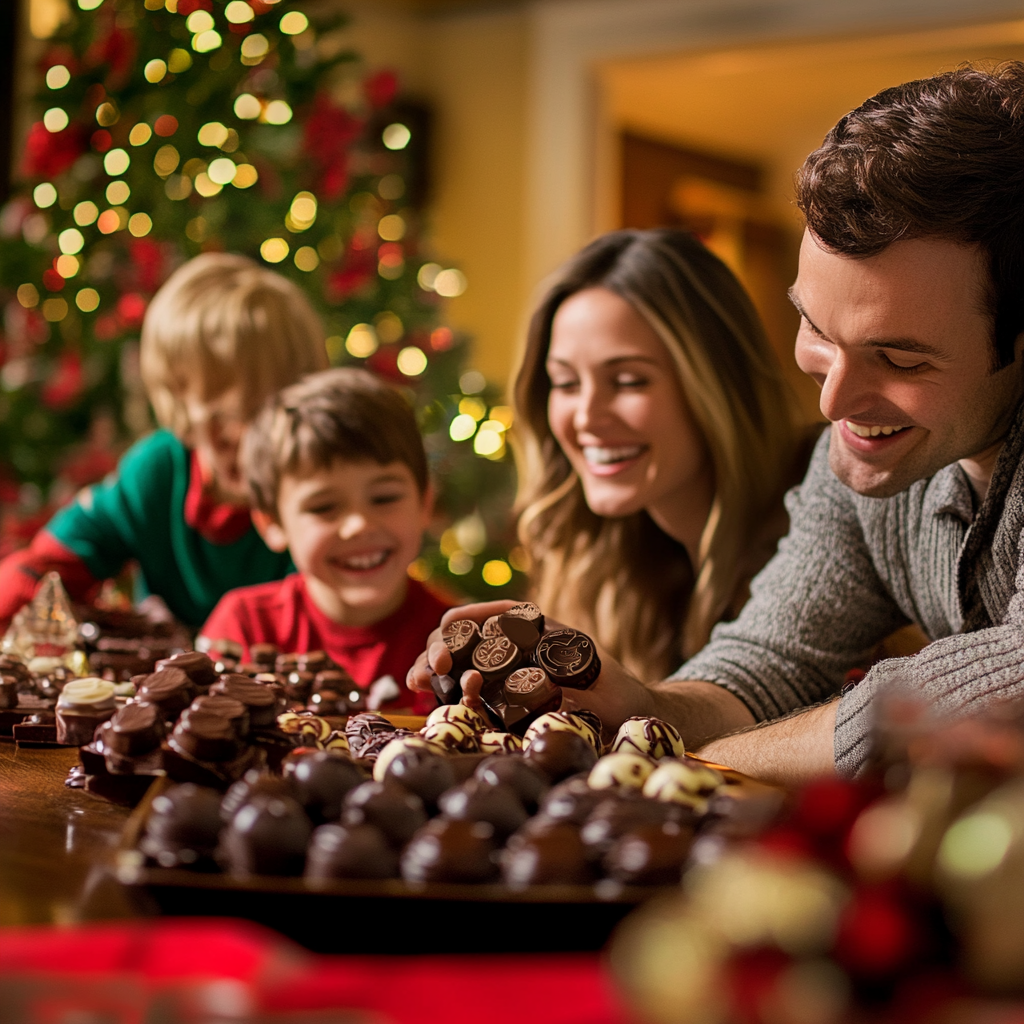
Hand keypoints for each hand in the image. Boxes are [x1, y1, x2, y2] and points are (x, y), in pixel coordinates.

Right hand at [406, 601, 656, 738]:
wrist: (628, 718)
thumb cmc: (614, 687)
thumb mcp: (590, 668)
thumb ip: (564, 670)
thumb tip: (532, 675)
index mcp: (530, 629)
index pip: (484, 616)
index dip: (459, 625)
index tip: (449, 637)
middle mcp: (511, 649)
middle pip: (461, 640)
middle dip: (438, 649)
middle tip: (434, 670)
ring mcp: (502, 678)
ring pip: (456, 666)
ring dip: (434, 670)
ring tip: (423, 682)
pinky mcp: (500, 707)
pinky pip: (467, 699)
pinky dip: (447, 696)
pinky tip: (429, 696)